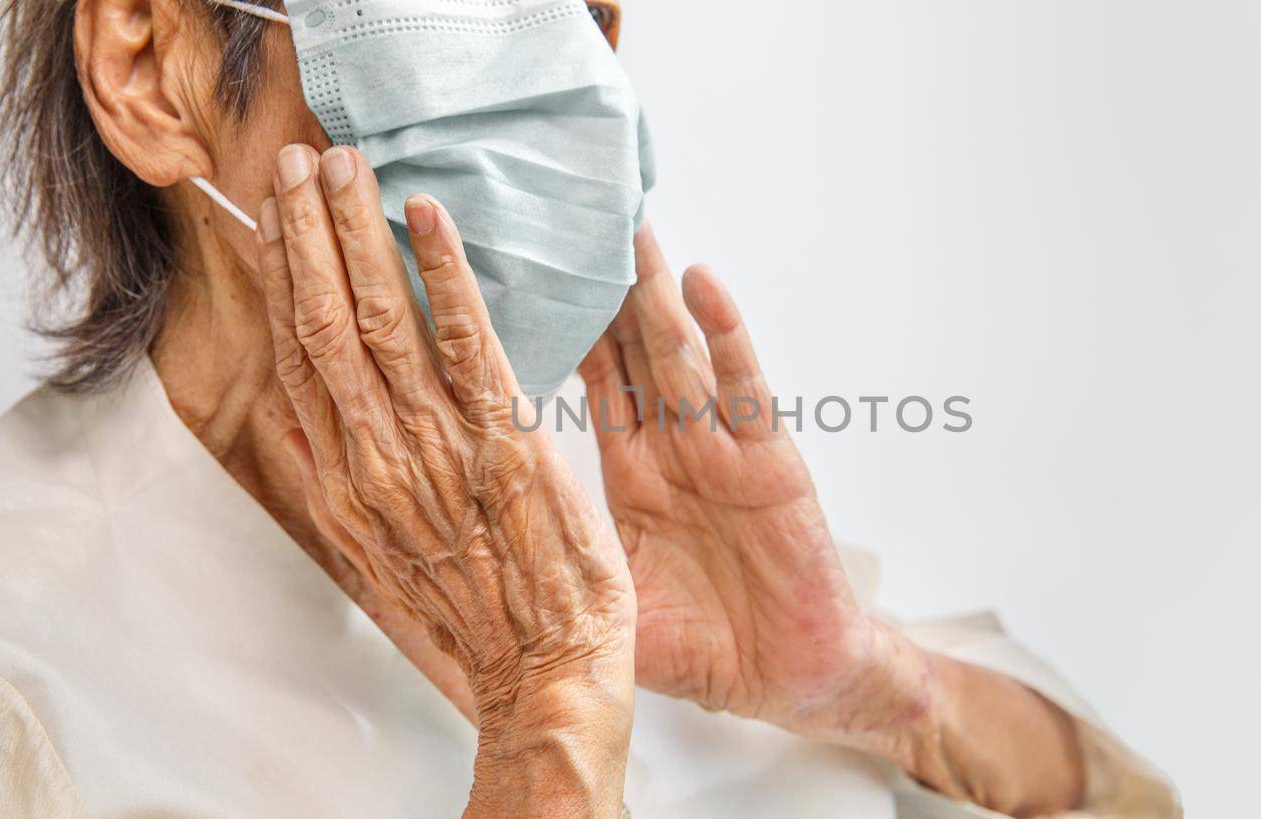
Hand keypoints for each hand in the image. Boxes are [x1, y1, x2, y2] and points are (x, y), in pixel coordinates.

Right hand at [257, 144, 634, 817]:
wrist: (542, 673)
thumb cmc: (472, 616)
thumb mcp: (382, 556)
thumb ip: (338, 483)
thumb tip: (297, 421)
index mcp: (349, 480)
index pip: (301, 358)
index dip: (285, 280)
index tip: (274, 218)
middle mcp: (378, 455)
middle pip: (328, 324)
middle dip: (309, 236)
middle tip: (299, 162)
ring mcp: (437, 445)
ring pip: (382, 320)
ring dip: (358, 234)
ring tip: (345, 165)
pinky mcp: (503, 439)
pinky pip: (464, 338)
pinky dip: (444, 271)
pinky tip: (426, 215)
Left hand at [579, 227, 921, 744]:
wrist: (786, 679)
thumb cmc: (704, 646)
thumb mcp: (611, 604)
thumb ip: (563, 564)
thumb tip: (474, 552)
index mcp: (632, 476)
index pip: (592, 384)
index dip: (563, 328)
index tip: (530, 273)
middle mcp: (675, 449)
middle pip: (634, 350)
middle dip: (607, 287)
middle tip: (570, 218)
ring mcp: (723, 450)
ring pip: (680, 355)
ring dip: (656, 293)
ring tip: (629, 231)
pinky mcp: (769, 466)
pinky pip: (744, 393)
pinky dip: (727, 338)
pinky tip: (705, 287)